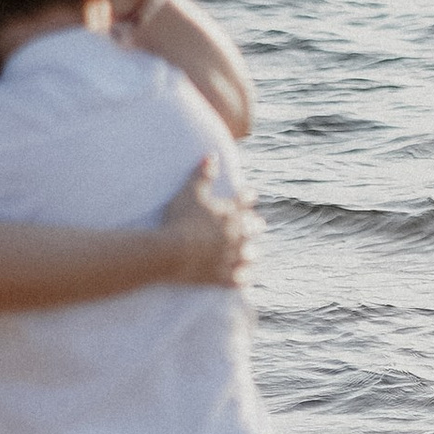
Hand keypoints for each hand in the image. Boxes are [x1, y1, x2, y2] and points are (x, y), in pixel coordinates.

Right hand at [154, 160, 255, 286]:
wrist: (174, 251)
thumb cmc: (180, 219)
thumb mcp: (190, 192)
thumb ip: (202, 173)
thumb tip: (212, 155)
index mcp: (229, 212)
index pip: (244, 200)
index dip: (247, 196)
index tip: (250, 194)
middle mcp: (236, 235)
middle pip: (252, 228)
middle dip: (255, 225)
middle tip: (259, 225)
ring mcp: (231, 257)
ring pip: (249, 255)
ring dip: (251, 253)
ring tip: (254, 254)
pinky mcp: (223, 276)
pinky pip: (238, 279)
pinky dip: (243, 278)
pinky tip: (246, 279)